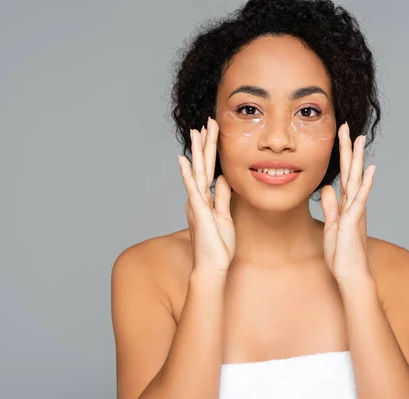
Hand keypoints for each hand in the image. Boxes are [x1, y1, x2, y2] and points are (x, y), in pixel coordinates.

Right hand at [178, 117, 234, 273]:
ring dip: (197, 151)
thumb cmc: (218, 246)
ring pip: (197, 172)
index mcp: (206, 199)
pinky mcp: (198, 212)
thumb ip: (223, 197)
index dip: (212, 150)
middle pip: (203, 165)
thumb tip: (224, 177)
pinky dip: (188, 174)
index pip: (210, 169)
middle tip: (206, 121)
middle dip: (205, 143)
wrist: (212, 267)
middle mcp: (199, 198)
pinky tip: (184, 160)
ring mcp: (197, 204)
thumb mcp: (225, 217)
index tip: (213, 131)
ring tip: (196, 132)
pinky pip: (193, 189)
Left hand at [320, 122, 375, 282]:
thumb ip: (330, 206)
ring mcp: (355, 211)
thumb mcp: (331, 224)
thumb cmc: (341, 252)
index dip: (341, 155)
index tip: (340, 136)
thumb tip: (327, 188)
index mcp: (346, 204)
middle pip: (350, 171)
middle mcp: (353, 204)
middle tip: (348, 127)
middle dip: (348, 149)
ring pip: (356, 180)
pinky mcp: (354, 221)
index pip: (343, 174)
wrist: (349, 273)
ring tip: (360, 139)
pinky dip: (365, 184)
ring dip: (357, 159)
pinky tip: (370, 169)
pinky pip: (360, 199)